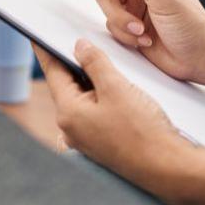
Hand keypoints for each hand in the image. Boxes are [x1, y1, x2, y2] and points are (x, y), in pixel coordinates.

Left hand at [34, 41, 195, 186]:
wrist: (168, 168)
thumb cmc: (143, 132)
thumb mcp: (117, 88)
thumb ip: (95, 62)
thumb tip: (80, 47)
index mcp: (68, 114)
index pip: (53, 73)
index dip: (46, 50)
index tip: (36, 36)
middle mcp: (71, 129)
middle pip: (67, 86)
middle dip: (74, 64)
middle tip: (77, 41)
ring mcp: (86, 138)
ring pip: (83, 99)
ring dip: (91, 80)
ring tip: (103, 62)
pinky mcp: (101, 144)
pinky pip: (94, 112)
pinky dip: (101, 97)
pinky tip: (116, 88)